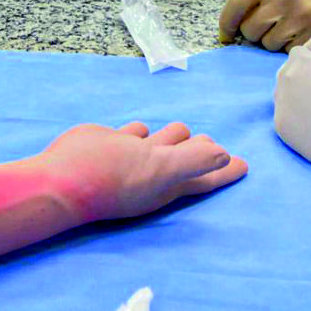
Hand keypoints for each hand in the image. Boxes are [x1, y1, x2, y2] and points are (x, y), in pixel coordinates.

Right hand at [36, 121, 246, 223]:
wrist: (64, 179)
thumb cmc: (115, 177)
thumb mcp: (159, 170)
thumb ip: (193, 161)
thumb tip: (224, 154)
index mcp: (170, 181)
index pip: (205, 175)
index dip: (225, 170)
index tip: (245, 165)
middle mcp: (155, 170)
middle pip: (187, 156)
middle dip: (201, 148)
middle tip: (215, 143)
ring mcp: (134, 157)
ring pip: (163, 142)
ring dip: (174, 135)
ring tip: (183, 132)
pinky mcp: (113, 143)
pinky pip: (136, 133)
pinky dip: (142, 130)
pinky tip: (144, 128)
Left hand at [218, 0, 310, 49]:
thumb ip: (256, 2)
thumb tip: (230, 31)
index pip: (236, 3)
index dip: (226, 23)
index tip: (226, 36)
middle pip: (250, 30)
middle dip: (255, 35)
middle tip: (269, 30)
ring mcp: (300, 16)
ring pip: (268, 44)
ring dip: (273, 44)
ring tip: (288, 33)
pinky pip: (288, 52)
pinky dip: (290, 50)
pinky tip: (300, 39)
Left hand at [274, 35, 310, 182]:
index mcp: (299, 61)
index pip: (299, 53)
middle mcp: (283, 78)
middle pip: (288, 72)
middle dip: (302, 78)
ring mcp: (280, 103)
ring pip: (284, 93)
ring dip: (295, 96)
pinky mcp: (280, 125)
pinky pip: (284, 115)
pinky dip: (295, 118)